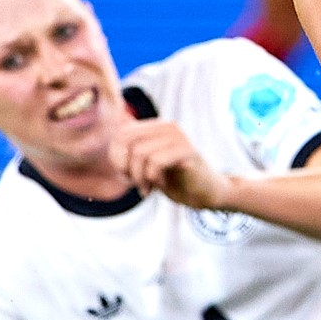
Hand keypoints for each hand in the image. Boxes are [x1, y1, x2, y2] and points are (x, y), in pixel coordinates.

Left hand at [110, 117, 232, 208]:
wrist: (208, 193)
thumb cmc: (176, 180)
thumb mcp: (149, 165)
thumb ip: (132, 153)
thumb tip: (112, 144)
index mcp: (156, 127)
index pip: (120, 134)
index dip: (116, 158)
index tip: (126, 176)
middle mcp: (167, 126)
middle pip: (126, 141)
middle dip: (125, 167)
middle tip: (136, 184)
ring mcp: (178, 136)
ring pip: (140, 153)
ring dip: (139, 177)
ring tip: (147, 188)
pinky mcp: (188, 150)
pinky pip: (156, 161)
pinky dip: (153, 178)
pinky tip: (161, 186)